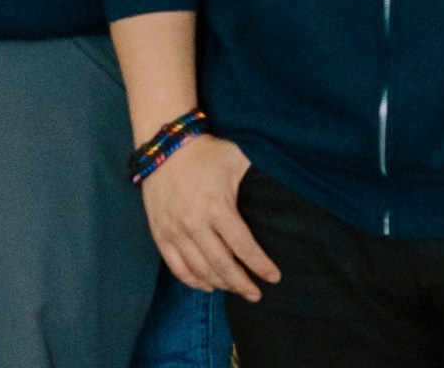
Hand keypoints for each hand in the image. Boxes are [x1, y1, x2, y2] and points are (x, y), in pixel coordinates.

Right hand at [139, 135, 279, 301]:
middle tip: (256, 294)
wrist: (163, 148)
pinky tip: (207, 285)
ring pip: (200, 271)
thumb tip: (283, 188)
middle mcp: (194, 223)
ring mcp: (175, 231)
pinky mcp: (160, 235)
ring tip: (236, 289)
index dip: (260, 265)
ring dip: (220, 285)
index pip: (243, 246)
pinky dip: (193, 281)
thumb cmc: (205, 154)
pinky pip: (177, 268)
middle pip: (222, 265)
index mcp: (216, 207)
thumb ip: (258, 175)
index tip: (273, 277)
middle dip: (242, 284)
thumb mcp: (236, 157)